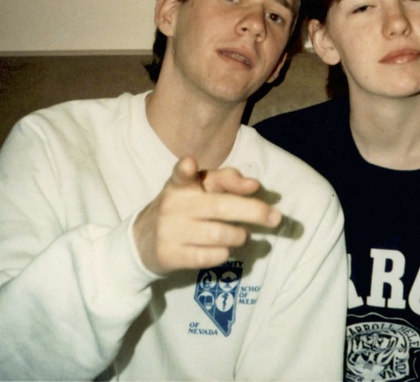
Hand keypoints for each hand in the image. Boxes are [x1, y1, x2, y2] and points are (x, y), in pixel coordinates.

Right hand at [133, 156, 281, 274]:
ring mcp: (169, 231)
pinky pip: (209, 256)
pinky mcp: (169, 255)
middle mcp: (172, 205)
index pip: (181, 174)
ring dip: (239, 236)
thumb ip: (227, 180)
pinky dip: (224, 253)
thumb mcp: (199, 189)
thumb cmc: (184, 208)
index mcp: (180, 184)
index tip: (188, 164)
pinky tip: (224, 249)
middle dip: (253, 211)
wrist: (143, 241)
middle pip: (220, 207)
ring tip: (242, 235)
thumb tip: (253, 184)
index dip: (185, 169)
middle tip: (276, 218)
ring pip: (219, 235)